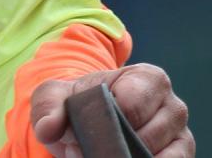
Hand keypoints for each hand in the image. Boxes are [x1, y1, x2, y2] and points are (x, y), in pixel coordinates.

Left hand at [31, 65, 192, 155]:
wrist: (90, 122)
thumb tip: (48, 128)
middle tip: (83, 151)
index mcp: (149, 78)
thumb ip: (48, 107)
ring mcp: (180, 138)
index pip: (132, 106)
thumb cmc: (81, 103)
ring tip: (96, 156)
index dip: (104, 124)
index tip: (80, 134)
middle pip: (146, 139)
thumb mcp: (57, 97)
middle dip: (110, 150)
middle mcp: (173, 107)